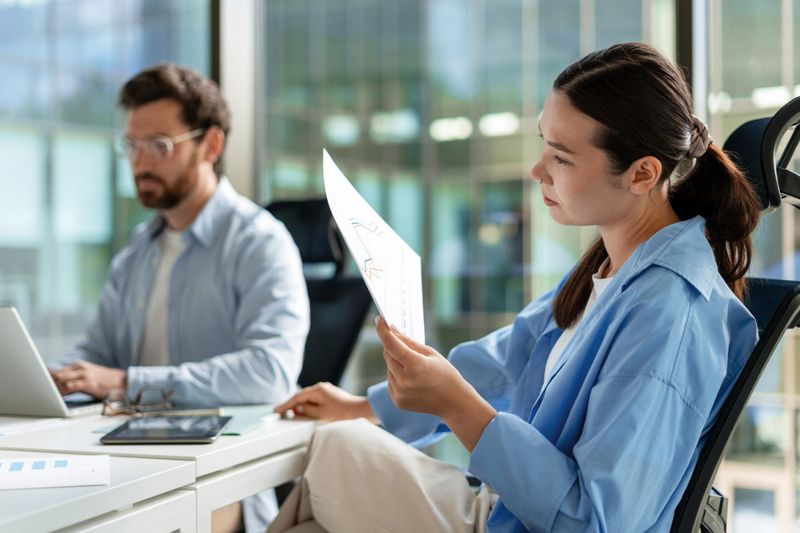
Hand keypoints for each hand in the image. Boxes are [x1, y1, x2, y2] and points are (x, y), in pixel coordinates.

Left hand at [49, 361, 125, 398]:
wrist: (123, 382)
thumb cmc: (105, 382)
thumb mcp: (89, 376)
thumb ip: (75, 379)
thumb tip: (59, 387)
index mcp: (79, 365)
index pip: (57, 371)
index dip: (47, 379)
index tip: (40, 386)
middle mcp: (80, 367)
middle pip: (56, 374)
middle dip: (48, 384)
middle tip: (43, 393)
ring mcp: (84, 374)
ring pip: (60, 379)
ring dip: (53, 388)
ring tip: (49, 396)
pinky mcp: (87, 383)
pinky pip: (69, 386)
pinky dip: (62, 392)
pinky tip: (59, 397)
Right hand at [275, 382, 377, 422]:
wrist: (359, 411)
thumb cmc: (342, 413)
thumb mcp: (320, 414)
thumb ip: (306, 411)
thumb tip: (298, 409)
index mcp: (317, 390)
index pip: (297, 397)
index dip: (286, 404)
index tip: (277, 410)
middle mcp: (321, 388)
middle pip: (301, 396)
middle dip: (292, 405)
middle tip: (281, 413)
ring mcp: (326, 391)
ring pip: (308, 398)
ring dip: (301, 406)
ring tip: (293, 415)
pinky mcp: (329, 396)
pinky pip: (315, 400)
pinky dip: (308, 406)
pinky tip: (306, 412)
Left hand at [375, 316, 495, 450]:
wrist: (454, 403)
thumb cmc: (446, 375)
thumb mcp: (431, 353)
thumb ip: (409, 342)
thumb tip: (392, 330)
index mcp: (416, 366)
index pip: (392, 345)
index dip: (383, 331)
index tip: (379, 320)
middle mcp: (405, 381)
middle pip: (388, 355)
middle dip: (393, 347)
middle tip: (404, 345)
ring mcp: (400, 393)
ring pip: (389, 368)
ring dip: (396, 363)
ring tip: (416, 370)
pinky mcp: (397, 401)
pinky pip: (390, 381)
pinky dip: (397, 376)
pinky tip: (413, 380)